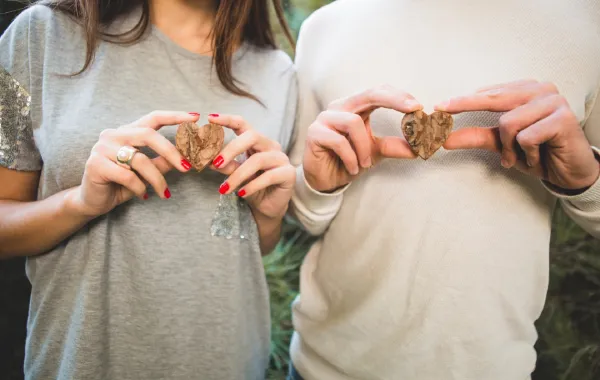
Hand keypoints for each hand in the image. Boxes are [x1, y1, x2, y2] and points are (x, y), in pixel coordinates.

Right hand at [71, 111, 197, 216]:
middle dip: (171, 152)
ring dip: (157, 179)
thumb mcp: (147, 172)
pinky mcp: (96, 164)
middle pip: (148, 135)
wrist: (93, 201)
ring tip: (164, 193)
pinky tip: (144, 196)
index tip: (195, 117)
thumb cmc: (122, 184)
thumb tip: (187, 156)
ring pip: (140, 160)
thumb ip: (162, 161)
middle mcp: (113, 135)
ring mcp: (102, 148)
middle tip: (187, 167)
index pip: (153, 118)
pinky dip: (140, 188)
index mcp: (127, 131)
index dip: (174, 116)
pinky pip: (128, 176)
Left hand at [207, 114, 294, 220]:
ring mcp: (281, 158)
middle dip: (231, 149)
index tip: (210, 118)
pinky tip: (241, 194)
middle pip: (252, 136)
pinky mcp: (288, 173)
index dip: (227, 119)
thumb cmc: (250, 187)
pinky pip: (268, 176)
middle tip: (215, 163)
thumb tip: (207, 159)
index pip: (243, 124)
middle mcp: (270, 146)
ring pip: (258, 160)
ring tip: (225, 188)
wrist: (267, 207)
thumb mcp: (234, 174)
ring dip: (238, 175)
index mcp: (256, 141)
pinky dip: (252, 186)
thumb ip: (224, 165)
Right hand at [304, 85, 422, 191]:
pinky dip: (351, 157)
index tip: (419, 106)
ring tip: (364, 164)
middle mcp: (340, 107)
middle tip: (413, 111)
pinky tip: (352, 168)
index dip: (399, 96)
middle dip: (394, 100)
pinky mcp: (314, 133)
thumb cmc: (348, 160)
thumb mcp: (375, 152)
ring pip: (353, 122)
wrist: (325, 180)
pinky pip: (338, 141)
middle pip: (369, 94)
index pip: (378, 92)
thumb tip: (419, 147)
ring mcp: (325, 118)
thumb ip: (395, 146)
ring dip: (364, 147)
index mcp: (355, 106)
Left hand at [436, 80, 599, 190]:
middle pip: (493, 99)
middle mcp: (541, 89)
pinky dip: (527, 153)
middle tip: (441, 110)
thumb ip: (477, 137)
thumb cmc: (537, 152)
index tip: (439, 106)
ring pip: (508, 123)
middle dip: (466, 106)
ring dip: (510, 147)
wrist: (570, 172)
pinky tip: (538, 157)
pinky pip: (526, 137)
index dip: (462, 100)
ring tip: (522, 156)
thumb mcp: (502, 145)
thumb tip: (446, 138)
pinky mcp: (563, 118)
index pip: (488, 93)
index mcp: (526, 89)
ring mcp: (554, 101)